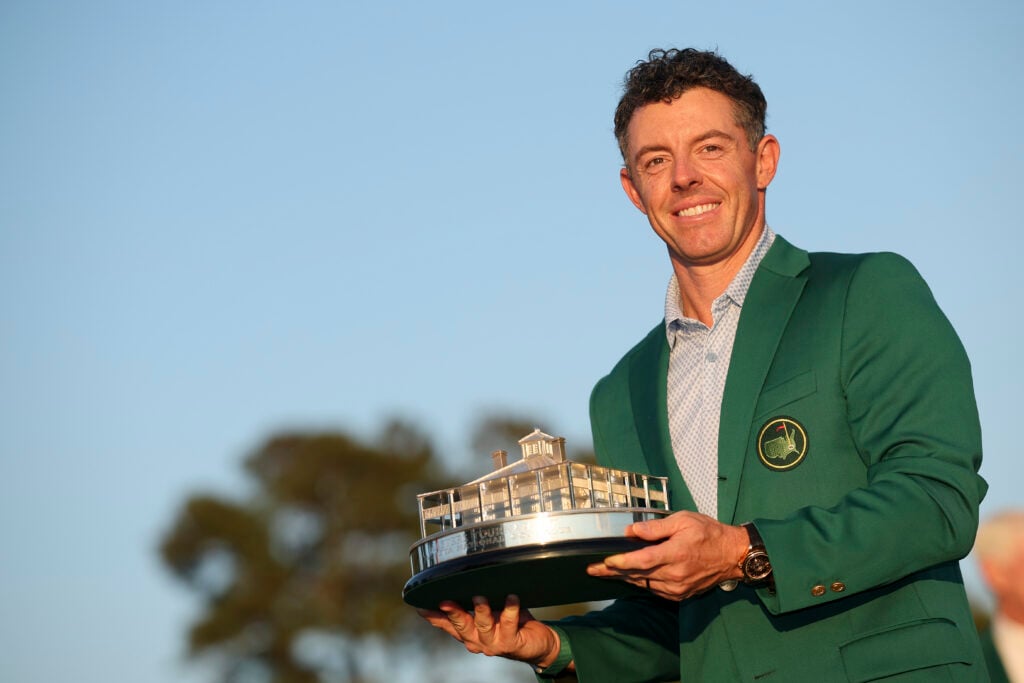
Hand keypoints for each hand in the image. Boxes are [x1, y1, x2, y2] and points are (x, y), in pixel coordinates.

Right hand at [417, 594, 564, 669]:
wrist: (538, 644)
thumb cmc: (512, 623)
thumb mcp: (489, 612)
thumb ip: (475, 603)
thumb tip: (461, 579)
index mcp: (469, 633)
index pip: (448, 625)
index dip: (434, 618)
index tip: (421, 607)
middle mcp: (478, 640)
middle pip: (462, 627)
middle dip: (453, 614)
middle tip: (445, 601)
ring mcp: (494, 643)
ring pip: (483, 626)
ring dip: (481, 611)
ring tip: (480, 598)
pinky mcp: (511, 643)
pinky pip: (509, 624)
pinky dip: (510, 610)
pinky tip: (512, 597)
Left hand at [586, 511, 747, 600]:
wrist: (731, 556)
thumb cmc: (709, 534)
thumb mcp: (683, 520)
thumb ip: (656, 527)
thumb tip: (632, 530)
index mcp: (675, 553)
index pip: (642, 561)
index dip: (621, 562)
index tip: (604, 561)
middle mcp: (675, 574)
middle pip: (637, 575)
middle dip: (613, 572)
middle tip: (592, 570)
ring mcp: (677, 588)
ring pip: (643, 584)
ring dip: (623, 579)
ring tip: (604, 573)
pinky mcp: (679, 595)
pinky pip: (654, 590)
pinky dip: (640, 583)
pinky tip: (628, 578)